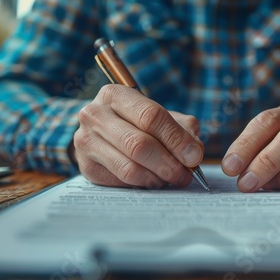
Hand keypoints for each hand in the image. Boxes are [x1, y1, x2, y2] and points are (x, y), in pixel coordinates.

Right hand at [73, 85, 203, 187]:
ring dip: (157, 178)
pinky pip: (120, 182)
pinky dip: (142, 184)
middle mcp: (94, 115)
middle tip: (185, 175)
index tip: (194, 156)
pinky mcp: (86, 166)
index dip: (176, 139)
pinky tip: (152, 180)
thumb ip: (182, 128)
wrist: (103, 134)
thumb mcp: (161, 115)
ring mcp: (85, 141)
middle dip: (168, 163)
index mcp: (115, 95)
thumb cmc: (137, 123)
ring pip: (129, 168)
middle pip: (139, 144)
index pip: (150, 116)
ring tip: (171, 179)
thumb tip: (193, 152)